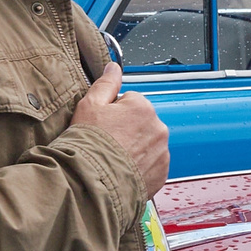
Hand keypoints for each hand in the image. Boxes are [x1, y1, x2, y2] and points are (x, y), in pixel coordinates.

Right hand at [69, 60, 170, 201]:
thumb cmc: (88, 144)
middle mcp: (158, 127)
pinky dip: (140, 168)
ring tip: (114, 160)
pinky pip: (152, 165)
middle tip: (107, 144)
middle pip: (141, 123)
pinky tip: (123, 172)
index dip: (113, 114)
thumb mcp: (89, 106)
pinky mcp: (162, 173)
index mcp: (142, 106)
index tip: (103, 127)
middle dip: (127, 131)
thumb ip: (106, 83)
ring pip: (148, 144)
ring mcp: (162, 152)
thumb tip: (114, 67)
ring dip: (135, 150)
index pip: (130, 102)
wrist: (92, 183)